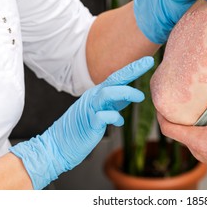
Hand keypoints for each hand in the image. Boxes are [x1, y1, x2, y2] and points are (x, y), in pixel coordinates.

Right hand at [10, 56, 153, 188]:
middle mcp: (93, 97)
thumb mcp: (100, 111)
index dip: (132, 68)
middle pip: (114, 79)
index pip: (117, 77)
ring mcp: (90, 109)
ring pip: (107, 94)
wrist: (57, 146)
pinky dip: (114, 117)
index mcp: (97, 94)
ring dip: (125, 93)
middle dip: (132, 70)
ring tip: (140, 97)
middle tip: (148, 62)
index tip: (148, 61)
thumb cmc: (81, 128)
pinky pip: (102, 116)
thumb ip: (114, 102)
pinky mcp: (88, 124)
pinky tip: (119, 122)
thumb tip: (130, 96)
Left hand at [157, 64, 206, 188]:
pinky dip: (203, 126)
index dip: (160, 112)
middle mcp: (198, 150)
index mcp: (196, 141)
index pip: (167, 128)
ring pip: (192, 134)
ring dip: (191, 120)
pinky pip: (204, 138)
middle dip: (176, 113)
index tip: (161, 98)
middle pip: (178, 130)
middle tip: (178, 95)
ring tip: (195, 102)